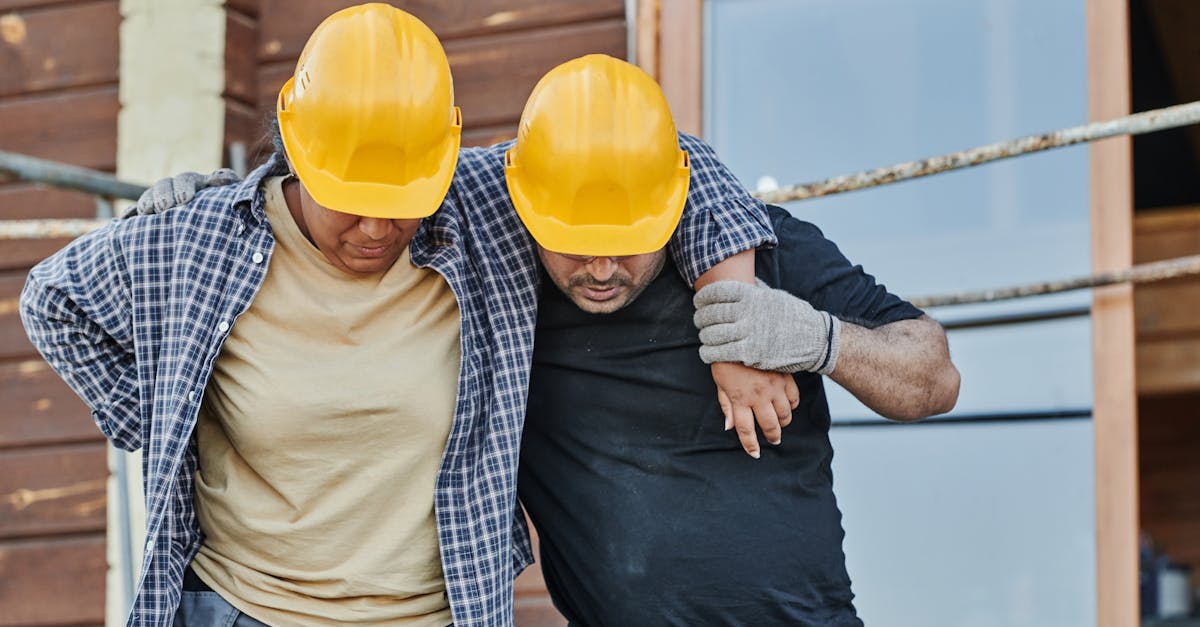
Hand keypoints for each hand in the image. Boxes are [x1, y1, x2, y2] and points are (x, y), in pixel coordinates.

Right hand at [122, 168, 241, 217]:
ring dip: (146, 204)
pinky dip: (130, 215)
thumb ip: (226, 184)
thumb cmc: (225, 207)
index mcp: (193, 183)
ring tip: (147, 213)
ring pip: (149, 198)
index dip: (183, 188)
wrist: (216, 224)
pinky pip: (135, 212)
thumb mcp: (228, 195)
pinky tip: (125, 221)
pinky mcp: (149, 214)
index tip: (184, 200)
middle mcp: (174, 189)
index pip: (185, 181)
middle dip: (163, 196)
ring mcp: (159, 201)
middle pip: (163, 187)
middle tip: (165, 208)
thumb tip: (225, 179)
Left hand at [694, 280, 840, 374]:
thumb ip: (755, 289)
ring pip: (713, 334)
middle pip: (712, 313)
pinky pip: (720, 353)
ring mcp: (749, 333)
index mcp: (752, 295)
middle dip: (701, 318)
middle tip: (699, 321)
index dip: (703, 297)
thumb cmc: (794, 316)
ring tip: (704, 337)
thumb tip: (742, 278)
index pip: (717, 292)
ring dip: (704, 336)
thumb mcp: (775, 295)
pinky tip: (707, 353)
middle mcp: (748, 312)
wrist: (815, 340)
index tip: (698, 301)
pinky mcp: (750, 353)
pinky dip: (709, 353)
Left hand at [710, 362, 799, 457]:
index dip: (750, 445)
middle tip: (773, 440)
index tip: (755, 454)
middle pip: (769, 426)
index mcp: (739, 398)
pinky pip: (794, 398)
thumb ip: (726, 405)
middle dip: (772, 437)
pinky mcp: (785, 377)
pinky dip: (792, 406)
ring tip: (780, 424)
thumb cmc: (727, 358)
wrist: (742, 332)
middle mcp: (758, 396)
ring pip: (785, 415)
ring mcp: (774, 386)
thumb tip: (729, 427)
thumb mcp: (720, 381)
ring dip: (783, 423)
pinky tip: (787, 406)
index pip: (745, 430)